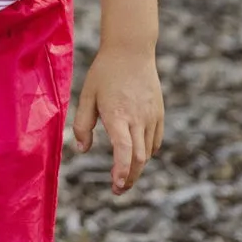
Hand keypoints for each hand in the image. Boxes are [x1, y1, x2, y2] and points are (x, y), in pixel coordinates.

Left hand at [74, 45, 163, 194]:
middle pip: (139, 158)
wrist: (132, 51)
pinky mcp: (159, 114)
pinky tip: (136, 155)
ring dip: (137, 167)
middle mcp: (138, 119)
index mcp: (118, 115)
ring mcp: (152, 117)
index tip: (116, 185)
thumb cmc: (104, 73)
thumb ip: (83, 125)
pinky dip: (146, 152)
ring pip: (148, 151)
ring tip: (123, 174)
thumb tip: (83, 150)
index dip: (122, 171)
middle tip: (118, 190)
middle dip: (130, 178)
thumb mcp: (87, 96)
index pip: (124, 150)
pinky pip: (155, 141)